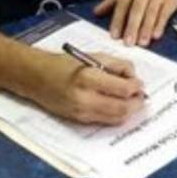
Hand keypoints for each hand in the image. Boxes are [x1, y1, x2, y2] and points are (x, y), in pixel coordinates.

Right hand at [29, 52, 144, 124]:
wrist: (37, 78)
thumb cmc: (64, 64)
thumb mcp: (92, 56)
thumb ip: (116, 65)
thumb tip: (133, 76)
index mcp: (88, 78)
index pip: (123, 90)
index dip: (136, 87)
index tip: (138, 82)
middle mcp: (85, 98)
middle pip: (122, 108)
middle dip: (136, 102)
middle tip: (140, 94)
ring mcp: (81, 112)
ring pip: (116, 118)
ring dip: (129, 111)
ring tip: (131, 100)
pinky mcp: (79, 120)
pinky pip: (105, 121)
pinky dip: (116, 115)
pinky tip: (117, 105)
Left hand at [94, 0, 176, 45]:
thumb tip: (96, 12)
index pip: (122, 4)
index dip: (118, 20)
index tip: (114, 35)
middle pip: (137, 9)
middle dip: (132, 27)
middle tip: (128, 43)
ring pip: (151, 12)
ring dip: (146, 28)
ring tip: (142, 43)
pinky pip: (165, 13)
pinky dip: (160, 24)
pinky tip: (156, 35)